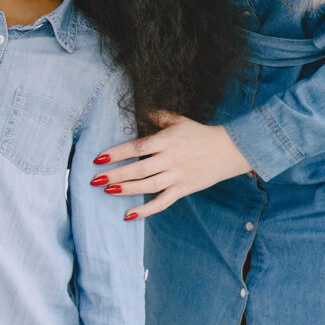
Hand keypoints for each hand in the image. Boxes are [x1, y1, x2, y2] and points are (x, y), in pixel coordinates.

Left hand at [89, 110, 252, 219]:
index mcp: (168, 141)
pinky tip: (128, 214)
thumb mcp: (179, 120)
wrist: (229, 150)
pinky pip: (162, 202)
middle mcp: (171, 159)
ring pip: (148, 186)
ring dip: (126, 190)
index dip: (117, 153)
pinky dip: (146, 210)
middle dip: (115, 174)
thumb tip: (140, 109)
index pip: (138, 147)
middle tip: (95, 179)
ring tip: (107, 190)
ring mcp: (177, 176)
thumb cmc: (200, 134)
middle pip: (139, 169)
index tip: (99, 158)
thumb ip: (158, 116)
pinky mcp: (183, 190)